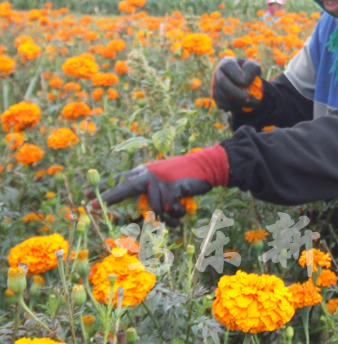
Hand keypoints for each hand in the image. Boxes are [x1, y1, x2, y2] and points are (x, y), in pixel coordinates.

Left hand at [89, 144, 228, 225]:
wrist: (205, 165)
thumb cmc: (181, 176)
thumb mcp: (161, 178)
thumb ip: (147, 191)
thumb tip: (134, 214)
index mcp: (144, 173)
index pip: (119, 180)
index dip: (102, 190)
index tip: (83, 197)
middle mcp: (149, 175)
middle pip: (124, 188)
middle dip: (106, 198)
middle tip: (90, 208)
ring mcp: (161, 180)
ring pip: (153, 209)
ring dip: (165, 220)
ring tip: (174, 220)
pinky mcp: (173, 186)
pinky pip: (169, 210)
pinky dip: (177, 216)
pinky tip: (181, 213)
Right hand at [211, 57, 261, 111]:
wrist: (247, 84)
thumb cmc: (249, 72)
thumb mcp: (254, 67)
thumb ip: (251, 70)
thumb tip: (244, 83)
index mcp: (227, 62)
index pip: (228, 66)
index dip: (235, 74)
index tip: (244, 83)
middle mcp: (218, 73)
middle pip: (222, 82)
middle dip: (235, 91)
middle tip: (247, 96)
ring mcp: (215, 86)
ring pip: (222, 95)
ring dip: (237, 101)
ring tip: (250, 101)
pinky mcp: (216, 97)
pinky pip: (222, 104)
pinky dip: (233, 107)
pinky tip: (242, 105)